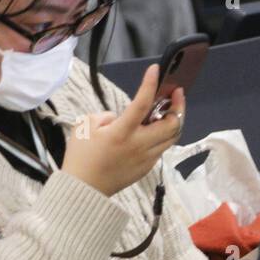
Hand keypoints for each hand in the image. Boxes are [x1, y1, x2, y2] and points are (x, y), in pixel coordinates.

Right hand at [61, 63, 185, 195]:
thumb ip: (105, 116)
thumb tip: (119, 118)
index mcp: (122, 132)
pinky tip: (155, 130)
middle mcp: (139, 145)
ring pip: (172, 137)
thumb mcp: (84, 127)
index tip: (156, 69)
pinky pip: (162, 149)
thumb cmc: (80, 158)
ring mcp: (145, 158)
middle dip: (178, 105)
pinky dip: (163, 136)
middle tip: (175, 93)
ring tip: (169, 110)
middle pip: (172, 123)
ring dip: (174, 120)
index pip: (142, 103)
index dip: (151, 83)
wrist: (83, 190)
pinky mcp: (146, 168)